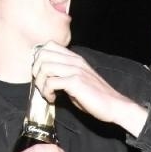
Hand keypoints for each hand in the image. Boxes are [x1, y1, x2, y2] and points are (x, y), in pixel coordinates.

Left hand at [32, 43, 147, 135]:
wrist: (114, 105)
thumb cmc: (96, 96)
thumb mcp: (79, 79)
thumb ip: (64, 73)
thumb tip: (45, 76)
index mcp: (75, 58)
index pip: (48, 45)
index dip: (39, 59)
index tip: (42, 74)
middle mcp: (75, 61)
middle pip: (42, 54)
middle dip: (36, 71)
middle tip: (41, 84)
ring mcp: (75, 70)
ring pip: (44, 67)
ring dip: (41, 83)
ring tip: (47, 93)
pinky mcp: (75, 82)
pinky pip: (51, 82)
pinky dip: (47, 92)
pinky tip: (53, 99)